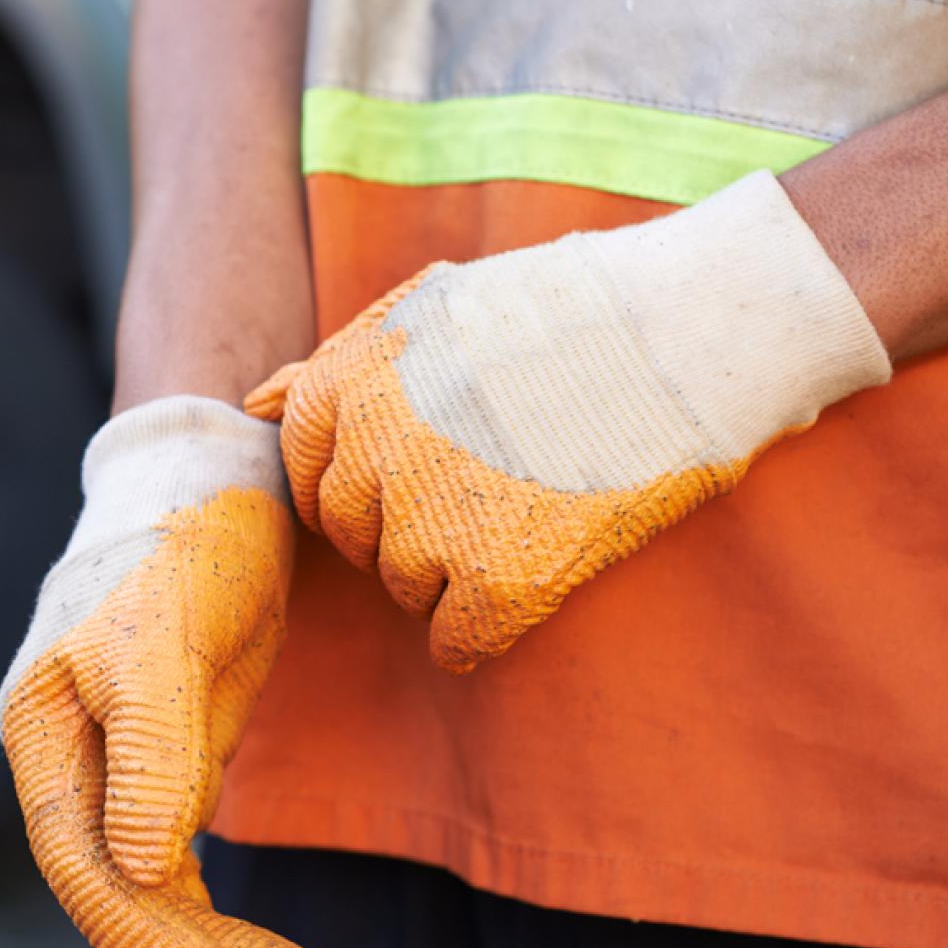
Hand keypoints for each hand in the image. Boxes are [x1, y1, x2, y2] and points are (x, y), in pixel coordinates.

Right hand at [0, 397, 332, 947]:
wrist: (214, 476)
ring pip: (151, 892)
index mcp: (41, 731)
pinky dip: (217, 923)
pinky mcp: (165, 765)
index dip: (153, 945)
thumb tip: (145, 871)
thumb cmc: (182, 538)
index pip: (85, 866)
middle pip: (118, 894)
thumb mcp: (168, 634)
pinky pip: (179, 869)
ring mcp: (113, 767)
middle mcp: (67, 761)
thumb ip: (155, 750)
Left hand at [247, 171, 890, 673]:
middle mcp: (371, 456)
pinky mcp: (501, 584)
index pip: (309, 473)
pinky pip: (457, 643)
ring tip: (527, 514)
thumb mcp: (433, 305)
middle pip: (354, 537)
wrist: (694, 330)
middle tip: (487, 493)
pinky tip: (536, 578)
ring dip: (452, 574)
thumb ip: (337, 361)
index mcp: (345, 387)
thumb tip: (253, 402)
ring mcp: (431, 524)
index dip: (366, 480)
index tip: (423, 469)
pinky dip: (486, 630)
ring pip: (404, 589)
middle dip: (404, 527)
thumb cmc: (571, 309)